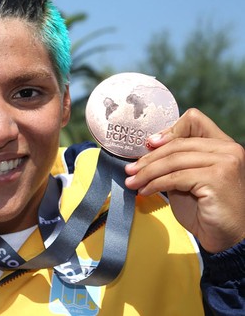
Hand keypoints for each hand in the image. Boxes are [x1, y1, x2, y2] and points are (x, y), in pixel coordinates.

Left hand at [124, 108, 244, 252]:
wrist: (223, 238)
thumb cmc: (204, 209)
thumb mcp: (186, 178)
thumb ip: (174, 161)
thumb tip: (146, 149)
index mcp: (222, 144)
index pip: (193, 121)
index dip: (168, 130)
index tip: (148, 144)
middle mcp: (228, 149)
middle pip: (178, 143)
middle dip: (149, 158)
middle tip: (130, 169)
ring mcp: (226, 162)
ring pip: (174, 160)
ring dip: (147, 172)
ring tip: (133, 181)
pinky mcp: (217, 178)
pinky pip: (176, 177)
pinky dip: (156, 184)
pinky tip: (145, 191)